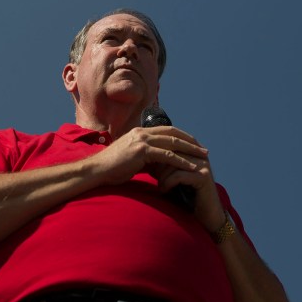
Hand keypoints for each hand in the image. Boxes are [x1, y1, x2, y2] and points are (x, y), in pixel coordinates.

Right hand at [89, 125, 207, 186]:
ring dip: (190, 150)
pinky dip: (181, 161)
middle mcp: (142, 133)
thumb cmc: (112, 168)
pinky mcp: (142, 151)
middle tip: (204, 149)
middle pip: (173, 133)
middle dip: (190, 141)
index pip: (167, 130)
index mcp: (140, 132)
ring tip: (203, 157)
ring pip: (173, 143)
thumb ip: (144, 156)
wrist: (97, 170)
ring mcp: (142, 140)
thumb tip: (157, 163)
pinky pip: (167, 155)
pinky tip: (191, 166)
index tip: (194, 144)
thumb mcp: (130, 158)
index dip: (182, 136)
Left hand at [153, 142, 226, 231]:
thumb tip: (146, 153)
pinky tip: (164, 191)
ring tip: (159, 186)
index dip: (156, 155)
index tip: (146, 166)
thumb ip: (166, 164)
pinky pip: (178, 175)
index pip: (170, 144)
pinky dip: (167, 183)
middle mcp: (199, 155)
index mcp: (193, 151)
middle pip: (170, 152)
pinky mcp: (203, 176)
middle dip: (158, 165)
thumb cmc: (187, 196)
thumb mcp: (175, 176)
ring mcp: (202, 165)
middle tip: (151, 177)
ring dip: (162, 176)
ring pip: (172, 163)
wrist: (206, 215)